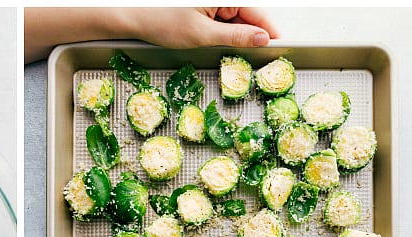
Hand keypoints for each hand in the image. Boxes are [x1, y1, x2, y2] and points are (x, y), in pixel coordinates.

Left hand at [24, 7, 278, 62]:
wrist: (133, 17)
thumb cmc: (162, 22)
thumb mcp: (202, 34)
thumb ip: (235, 37)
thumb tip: (261, 38)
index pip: (255, 10)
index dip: (267, 28)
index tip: (278, 42)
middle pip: (246, 14)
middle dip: (250, 33)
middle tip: (256, 55)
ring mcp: (210, 2)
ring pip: (233, 18)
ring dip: (235, 34)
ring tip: (233, 50)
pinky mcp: (201, 7)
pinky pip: (220, 19)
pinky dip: (222, 31)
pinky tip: (219, 42)